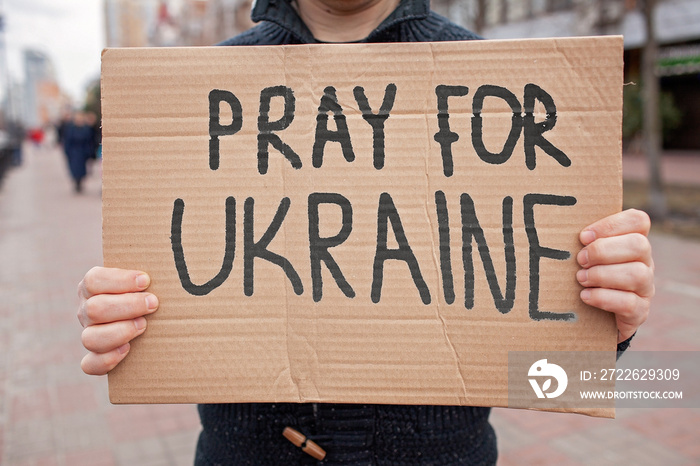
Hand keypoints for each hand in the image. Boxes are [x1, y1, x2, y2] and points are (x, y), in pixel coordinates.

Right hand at [77, 267, 158, 374]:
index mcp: (94, 284)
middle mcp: (86, 308)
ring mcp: (89, 333)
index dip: (119, 281)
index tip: (146, 280)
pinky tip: (128, 351)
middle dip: (127, 306)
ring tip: (144, 326)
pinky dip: (106, 360)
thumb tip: (185, 243)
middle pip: (94, 309)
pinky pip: (89, 365)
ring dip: (119, 332)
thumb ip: (154, 263)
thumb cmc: (151, 288)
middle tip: (153, 304)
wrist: (151, 317)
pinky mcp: (95, 357)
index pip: (94, 280)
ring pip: (90, 337)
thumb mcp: (149, 275)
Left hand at [576, 209, 653, 342]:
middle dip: (603, 251)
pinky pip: (630, 303)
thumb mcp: (584, 254)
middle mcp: (645, 262)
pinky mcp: (640, 312)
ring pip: (637, 274)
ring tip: (581, 278)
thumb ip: (581, 240)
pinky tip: (585, 296)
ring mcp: (645, 288)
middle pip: (639, 245)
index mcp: (632, 241)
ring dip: (602, 275)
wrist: (593, 315)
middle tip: (580, 260)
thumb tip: (555, 223)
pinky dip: (603, 298)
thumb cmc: (585, 274)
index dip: (611, 225)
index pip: (638, 220)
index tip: (583, 237)